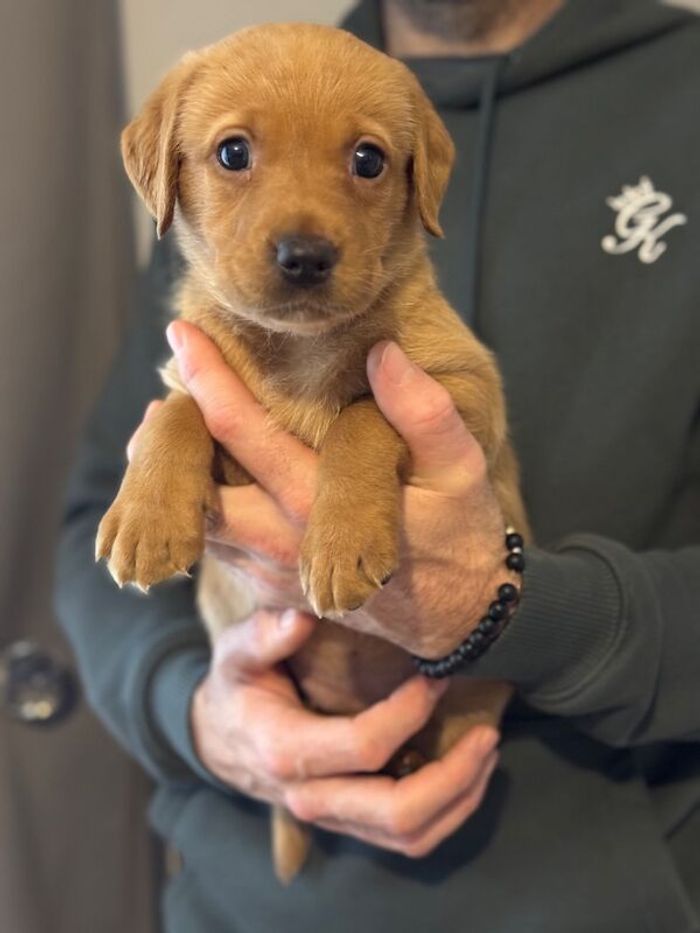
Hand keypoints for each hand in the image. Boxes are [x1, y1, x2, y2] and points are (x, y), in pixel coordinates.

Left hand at [162, 320, 514, 656]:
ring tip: (169, 430)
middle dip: (169, 436)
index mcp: (317, 503)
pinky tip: (204, 480)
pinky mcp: (270, 589)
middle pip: (196, 486)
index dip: (208, 378)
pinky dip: (199, 511)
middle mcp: (280, 541)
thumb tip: (384, 353)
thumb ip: (424, 412)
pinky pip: (217, 549)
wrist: (455, 615)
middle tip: (162, 387)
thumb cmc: (459, 534)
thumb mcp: (461, 470)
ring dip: (177, 478)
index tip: (182, 333)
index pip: (243, 432)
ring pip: (197, 524)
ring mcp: (269, 572)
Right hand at [191, 607, 499, 856]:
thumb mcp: (236, 652)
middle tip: (487, 731)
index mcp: (285, 752)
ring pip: (411, 835)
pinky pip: (409, 836)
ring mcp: (335, 818)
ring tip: (488, 748)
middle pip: (398, 811)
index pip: (363, 747)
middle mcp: (311, 797)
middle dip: (454, 775)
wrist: (221, 737)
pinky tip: (469, 771)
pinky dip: (450, 810)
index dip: (409, 713)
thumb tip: (301, 617)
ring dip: (460, 797)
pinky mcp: (352, 823)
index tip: (437, 675)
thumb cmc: (237, 686)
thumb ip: (262, 635)